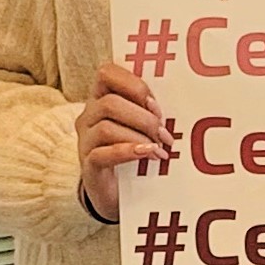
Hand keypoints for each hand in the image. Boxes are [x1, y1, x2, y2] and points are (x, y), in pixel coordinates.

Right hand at [75, 62, 168, 224]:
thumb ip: (150, 108)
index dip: (134, 83)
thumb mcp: (143, 124)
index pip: (107, 73)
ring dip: (139, 136)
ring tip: (159, 147)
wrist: (119, 191)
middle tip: (164, 132)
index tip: (155, 102)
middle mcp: (89, 116)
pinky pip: (101, 154)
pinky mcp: (88, 166)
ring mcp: (85, 141)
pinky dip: (127, 152)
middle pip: (110, 103)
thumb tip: (178, 101)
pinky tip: (147, 153)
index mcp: (102, 97)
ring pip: (105, 128)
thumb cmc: (136, 148)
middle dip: (144, 116)